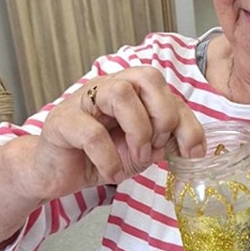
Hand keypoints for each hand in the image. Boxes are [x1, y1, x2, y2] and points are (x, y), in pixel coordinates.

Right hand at [29, 68, 205, 199]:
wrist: (56, 172)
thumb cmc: (99, 156)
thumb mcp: (141, 150)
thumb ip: (164, 141)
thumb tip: (190, 144)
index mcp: (132, 90)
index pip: (169, 91)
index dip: (188, 122)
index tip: (192, 152)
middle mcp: (109, 86)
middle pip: (148, 77)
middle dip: (163, 116)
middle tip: (155, 147)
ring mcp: (83, 100)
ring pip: (120, 94)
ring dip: (137, 130)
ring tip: (135, 156)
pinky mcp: (62, 121)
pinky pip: (92, 133)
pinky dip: (109, 158)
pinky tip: (111, 172)